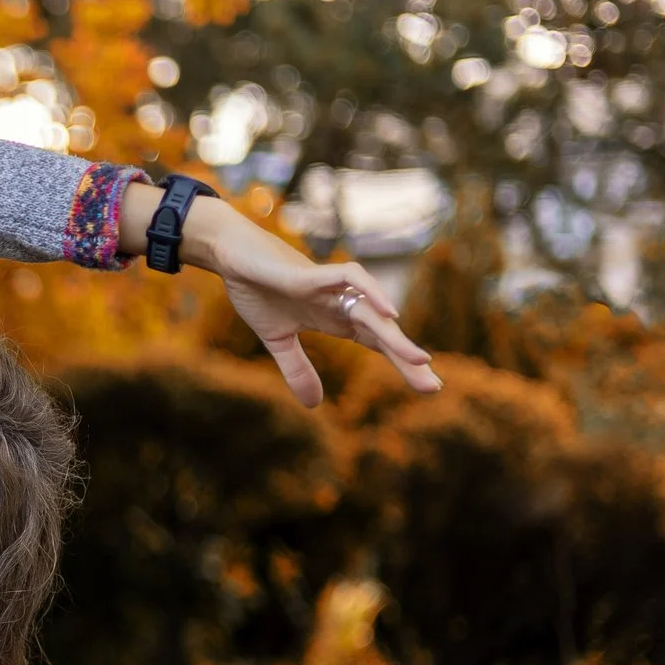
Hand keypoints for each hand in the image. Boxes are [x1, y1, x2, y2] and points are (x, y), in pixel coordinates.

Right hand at [127, 186, 443, 407]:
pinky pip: (351, 278)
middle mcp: (341, 303)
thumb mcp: (276, 340)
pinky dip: (372, 292)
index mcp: (336, 319)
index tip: (428, 388)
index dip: (402, 363)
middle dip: (407, 358)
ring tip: (419, 361)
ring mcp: (330, 288)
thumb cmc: (257, 289)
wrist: (232, 257)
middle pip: (382, 332)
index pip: (377, 343)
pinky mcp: (313, 274)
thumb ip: (297, 369)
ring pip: (372, 311)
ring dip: (395, 336)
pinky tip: (389, 312)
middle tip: (433, 388)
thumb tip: (314, 406)